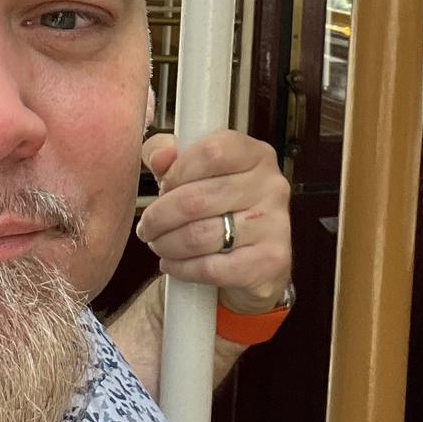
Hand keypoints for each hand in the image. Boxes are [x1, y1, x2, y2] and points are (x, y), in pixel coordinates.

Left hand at [136, 130, 291, 314]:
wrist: (255, 261)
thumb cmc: (219, 207)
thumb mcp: (193, 171)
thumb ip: (169, 154)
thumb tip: (158, 157)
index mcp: (256, 155)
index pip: (211, 152)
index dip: (176, 172)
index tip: (162, 188)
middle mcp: (272, 186)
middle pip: (197, 199)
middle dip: (160, 217)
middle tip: (147, 227)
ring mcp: (275, 225)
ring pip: (200, 236)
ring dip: (167, 244)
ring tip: (158, 245)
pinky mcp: (271, 261)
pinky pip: (211, 268)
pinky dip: (182, 269)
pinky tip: (172, 265)